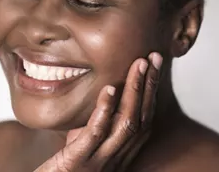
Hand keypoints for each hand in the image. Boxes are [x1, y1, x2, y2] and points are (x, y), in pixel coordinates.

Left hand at [34, 52, 162, 171]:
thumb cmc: (63, 169)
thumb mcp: (83, 143)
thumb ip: (96, 126)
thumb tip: (105, 100)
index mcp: (119, 153)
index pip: (143, 119)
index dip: (151, 91)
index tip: (154, 64)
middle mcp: (115, 159)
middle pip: (141, 119)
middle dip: (150, 86)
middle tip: (155, 57)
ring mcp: (99, 161)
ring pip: (126, 124)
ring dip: (134, 92)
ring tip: (139, 65)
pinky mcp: (78, 162)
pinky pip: (95, 134)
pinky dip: (104, 110)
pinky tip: (109, 90)